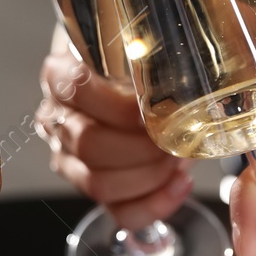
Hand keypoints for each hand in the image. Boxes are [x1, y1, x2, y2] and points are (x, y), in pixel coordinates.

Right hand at [37, 43, 192, 228]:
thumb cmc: (138, 61)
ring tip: (179, 158)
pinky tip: (180, 183)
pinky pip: (119, 212)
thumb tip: (198, 65)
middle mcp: (57, 120)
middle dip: (141, 147)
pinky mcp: (94, 189)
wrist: (136, 80)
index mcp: (59, 76)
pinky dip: (155, 205)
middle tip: (175, 136)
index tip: (152, 107)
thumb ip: (156, 47)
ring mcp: (70, 160)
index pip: (74, 90)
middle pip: (89, 144)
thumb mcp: (140, 43)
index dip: (117, 105)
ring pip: (99, 184)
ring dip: (149, 175)